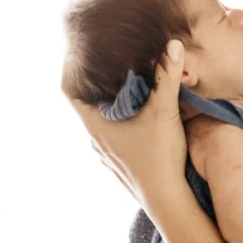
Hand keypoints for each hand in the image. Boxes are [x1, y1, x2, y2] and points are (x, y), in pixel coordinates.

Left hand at [68, 40, 187, 209]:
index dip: (73, 72)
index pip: (69, 91)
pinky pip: (114, 138)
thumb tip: (173, 44)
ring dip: (112, 107)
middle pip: (88, 105)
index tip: (83, 56)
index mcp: (96, 124)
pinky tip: (140, 121)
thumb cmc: (160, 155)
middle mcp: (95, 140)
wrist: (167, 198)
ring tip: (128, 90)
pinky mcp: (121, 165)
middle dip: (100, 85)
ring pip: (102, 124)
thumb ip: (167, 76)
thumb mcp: (164, 110)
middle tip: (113, 66)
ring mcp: (107, 155)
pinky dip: (122, 124)